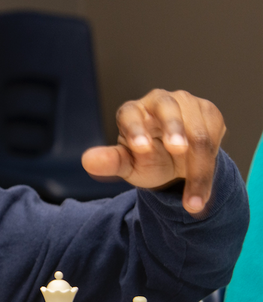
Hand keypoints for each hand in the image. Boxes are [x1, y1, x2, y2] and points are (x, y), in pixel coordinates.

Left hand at [81, 89, 225, 213]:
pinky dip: (211, 165)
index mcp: (132, 112)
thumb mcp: (128, 165)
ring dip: (198, 166)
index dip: (135, 128)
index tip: (141, 149)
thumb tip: (87, 161)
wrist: (175, 164)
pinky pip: (215, 136)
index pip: (130, 113)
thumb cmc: (146, 160)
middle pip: (167, 107)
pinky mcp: (209, 113)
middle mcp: (158, 102)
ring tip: (193, 200)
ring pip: (197, 130)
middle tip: (178, 149)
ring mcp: (186, 104)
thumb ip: (111, 162)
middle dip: (174, 128)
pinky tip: (201, 184)